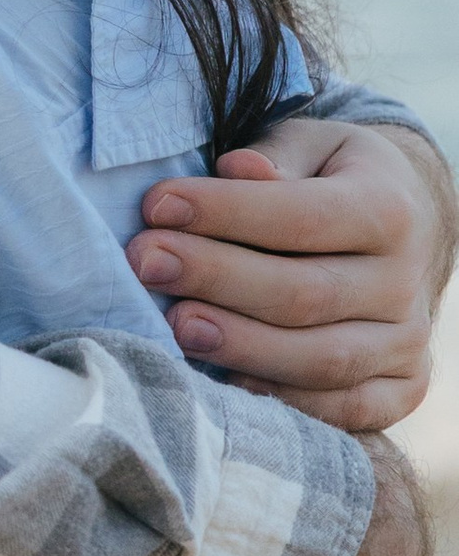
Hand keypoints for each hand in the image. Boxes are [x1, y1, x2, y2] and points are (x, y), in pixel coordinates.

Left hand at [127, 117, 451, 431]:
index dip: (225, 213)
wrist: (400, 231)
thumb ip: (273, 159)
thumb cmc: (329, 180)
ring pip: (323, 359)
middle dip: (217, 279)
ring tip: (175, 326)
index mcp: (389, 208)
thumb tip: (238, 170)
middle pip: (306, 293)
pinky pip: (346, 408)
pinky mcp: (402, 388)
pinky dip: (285, 401)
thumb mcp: (308, 147)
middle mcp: (406, 281)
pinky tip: (227, 384)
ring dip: (241, 346)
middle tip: (147, 264)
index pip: (302, 216)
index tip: (156, 206)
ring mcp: (408, 342)